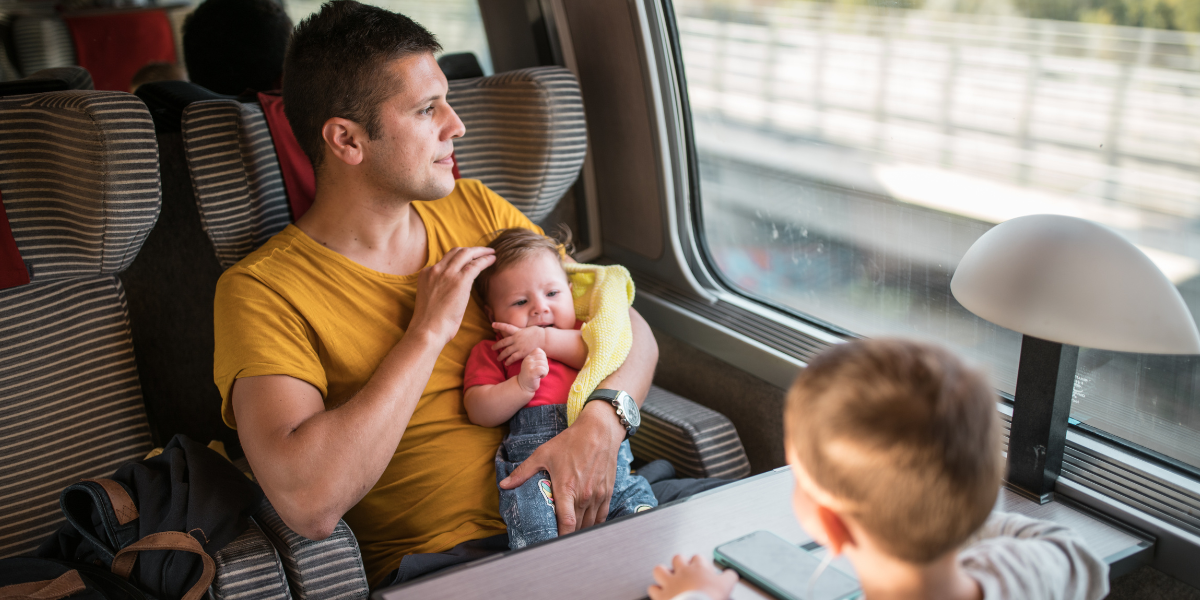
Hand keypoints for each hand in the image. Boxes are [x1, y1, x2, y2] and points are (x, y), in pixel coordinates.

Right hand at [409, 247, 494, 344]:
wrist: (428, 330)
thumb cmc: (431, 322)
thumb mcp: (431, 298)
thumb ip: (439, 288)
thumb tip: (452, 290)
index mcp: (426, 273)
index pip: (446, 260)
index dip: (460, 258)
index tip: (470, 259)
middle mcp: (435, 269)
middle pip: (456, 251)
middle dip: (471, 249)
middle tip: (483, 250)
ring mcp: (447, 273)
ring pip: (466, 253)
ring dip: (481, 251)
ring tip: (491, 252)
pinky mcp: (460, 280)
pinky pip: (476, 264)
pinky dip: (486, 260)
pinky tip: (493, 260)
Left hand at [492, 323, 546, 365]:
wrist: (544, 339)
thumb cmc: (539, 333)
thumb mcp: (529, 329)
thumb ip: (522, 331)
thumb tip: (521, 331)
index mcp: (517, 331)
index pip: (506, 327)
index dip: (499, 325)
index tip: (493, 324)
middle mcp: (516, 338)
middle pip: (503, 342)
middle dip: (497, 345)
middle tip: (492, 348)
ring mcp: (518, 346)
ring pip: (506, 351)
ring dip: (501, 356)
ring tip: (498, 359)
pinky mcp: (521, 353)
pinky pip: (512, 358)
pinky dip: (508, 361)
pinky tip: (506, 363)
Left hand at [498, 400, 622, 533]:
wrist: (599, 431)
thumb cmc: (571, 441)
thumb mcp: (543, 454)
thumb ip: (523, 472)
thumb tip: (505, 484)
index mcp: (567, 488)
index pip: (567, 523)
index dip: (559, 537)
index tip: (549, 542)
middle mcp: (584, 495)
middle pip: (578, 527)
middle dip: (567, 536)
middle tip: (555, 539)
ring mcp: (598, 495)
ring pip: (590, 524)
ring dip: (580, 531)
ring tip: (569, 535)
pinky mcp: (607, 492)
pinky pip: (601, 516)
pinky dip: (594, 524)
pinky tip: (585, 526)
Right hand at [517, 349, 547, 392]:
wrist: (523, 386)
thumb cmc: (531, 375)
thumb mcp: (533, 364)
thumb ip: (538, 358)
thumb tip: (546, 354)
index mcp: (528, 357)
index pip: (539, 350)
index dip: (543, 357)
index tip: (539, 365)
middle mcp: (527, 360)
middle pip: (543, 357)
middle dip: (545, 365)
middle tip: (540, 371)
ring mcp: (528, 366)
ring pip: (544, 364)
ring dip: (545, 370)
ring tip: (539, 374)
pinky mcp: (531, 373)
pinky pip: (543, 369)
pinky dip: (544, 374)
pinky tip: (540, 377)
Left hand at [648, 555, 737, 599]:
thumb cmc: (711, 597)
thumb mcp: (727, 585)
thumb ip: (729, 576)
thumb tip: (731, 573)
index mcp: (698, 568)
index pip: (698, 557)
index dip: (699, 563)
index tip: (702, 569)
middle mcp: (682, 572)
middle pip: (677, 558)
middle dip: (679, 563)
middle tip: (683, 570)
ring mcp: (670, 583)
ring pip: (660, 569)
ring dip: (662, 573)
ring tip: (666, 577)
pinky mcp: (661, 595)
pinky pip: (653, 589)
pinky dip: (655, 590)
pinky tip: (658, 593)